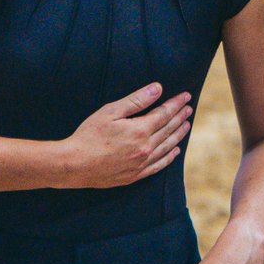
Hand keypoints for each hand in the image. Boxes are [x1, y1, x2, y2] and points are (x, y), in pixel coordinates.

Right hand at [65, 84, 192, 187]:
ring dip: (178, 135)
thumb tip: (158, 88)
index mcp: (140, 130)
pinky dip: (169, 157)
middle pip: (169, 129)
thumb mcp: (111, 111)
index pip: (165, 114)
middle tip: (189, 109)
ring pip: (167, 147)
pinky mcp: (135, 175)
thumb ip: (137, 100)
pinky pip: (159, 165)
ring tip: (186, 125)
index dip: (176, 104)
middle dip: (180, 117)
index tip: (186, 96)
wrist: (75, 165)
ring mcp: (142, 163)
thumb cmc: (89, 135)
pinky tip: (175, 151)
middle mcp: (146, 148)